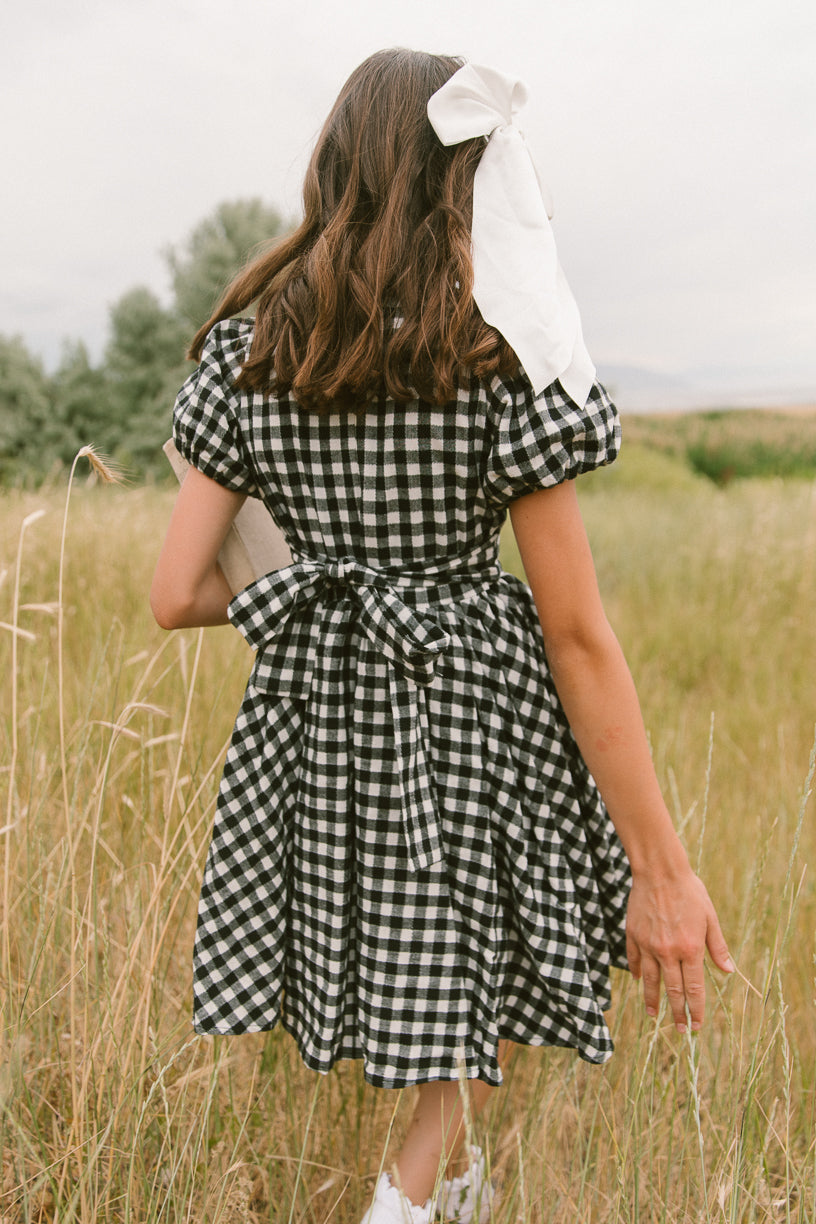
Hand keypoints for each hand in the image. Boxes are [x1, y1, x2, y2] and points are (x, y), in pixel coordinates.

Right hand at [625, 867, 733, 1031]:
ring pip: (649, 980)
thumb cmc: (689, 891)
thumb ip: (717, 946)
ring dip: (652, 1000)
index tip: (697, 1025)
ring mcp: (648, 944)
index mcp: (690, 948)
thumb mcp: (710, 917)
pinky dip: (636, 973)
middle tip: (680, 1029)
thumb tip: (729, 971)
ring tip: (654, 1015)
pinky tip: (638, 981)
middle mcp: (668, 951)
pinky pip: (633, 960)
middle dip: (677, 1013)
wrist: (660, 870)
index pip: (694, 988)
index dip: (697, 1009)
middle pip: (672, 990)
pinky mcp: (633, 935)